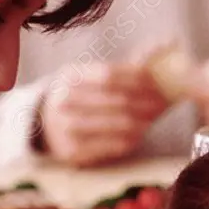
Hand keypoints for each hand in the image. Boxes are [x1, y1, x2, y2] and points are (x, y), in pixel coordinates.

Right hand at [38, 63, 169, 166]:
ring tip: (156, 117)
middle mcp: (64, 101)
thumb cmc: (77, 96)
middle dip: (145, 100)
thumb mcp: (86, 77)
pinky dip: (131, 138)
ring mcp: (67, 128)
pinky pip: (112, 145)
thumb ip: (116, 71)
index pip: (108, 75)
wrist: (45, 125)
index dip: (135, 78)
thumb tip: (153, 57)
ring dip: (142, 120)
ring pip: (117, 123)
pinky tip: (141, 133)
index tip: (155, 81)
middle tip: (163, 102)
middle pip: (116, 100)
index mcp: (69, 77)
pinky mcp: (74, 151)